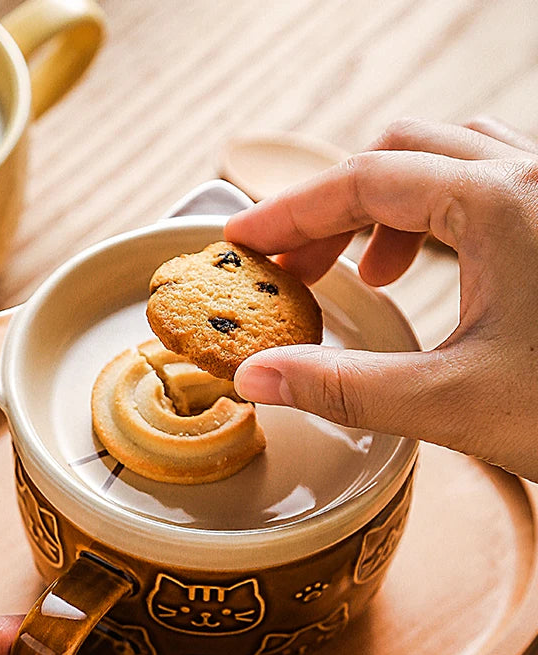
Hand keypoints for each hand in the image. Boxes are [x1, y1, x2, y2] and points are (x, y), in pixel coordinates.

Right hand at [225, 116, 537, 480]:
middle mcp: (534, 177)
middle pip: (398, 155)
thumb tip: (256, 378)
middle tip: (295, 267)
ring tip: (363, 270)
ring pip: (446, 158)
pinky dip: (433, 213)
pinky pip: (486, 181)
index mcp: (502, 204)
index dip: (288, 210)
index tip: (242, 239)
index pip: (361, 181)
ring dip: (384, 204)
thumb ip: (341, 387)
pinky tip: (428, 267)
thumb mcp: (452, 402)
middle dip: (332, 207)